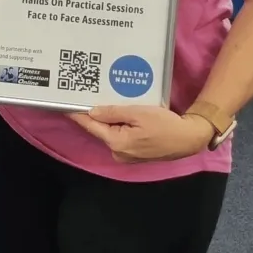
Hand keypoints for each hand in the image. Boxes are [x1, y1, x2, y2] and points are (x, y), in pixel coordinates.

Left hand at [67, 104, 213, 163]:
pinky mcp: (133, 154)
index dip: (78, 115)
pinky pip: (120, 137)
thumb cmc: (165, 125)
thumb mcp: (138, 113)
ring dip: (109, 120)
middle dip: (96, 115)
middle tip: (88, 96)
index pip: (91, 126)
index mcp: (116, 142)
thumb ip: (113, 112)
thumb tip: (92, 112)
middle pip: (100, 130)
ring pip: (110, 133)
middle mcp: (117, 152)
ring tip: (107, 103)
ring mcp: (125, 156)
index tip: (64, 106)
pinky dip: (119, 127)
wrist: (188, 139)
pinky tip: (122, 115)